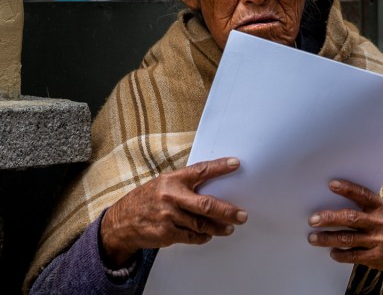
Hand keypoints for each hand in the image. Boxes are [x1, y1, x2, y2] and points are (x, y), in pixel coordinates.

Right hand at [100, 157, 247, 266]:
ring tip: (229, 227)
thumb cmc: (147, 200)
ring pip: (201, 224)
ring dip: (218, 227)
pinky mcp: (166, 233)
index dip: (220, 167)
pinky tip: (208, 235)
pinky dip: (202, 237)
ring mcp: (169, 216)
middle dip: (228, 211)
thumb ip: (185, 184)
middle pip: (206, 204)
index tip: (236, 163)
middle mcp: (171, 196)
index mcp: (172, 180)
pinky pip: (191, 237)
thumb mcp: (163, 185)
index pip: (201, 170)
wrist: (121, 222)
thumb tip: (214, 185)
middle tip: (242, 215)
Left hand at [307, 179, 382, 283]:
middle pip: (350, 218)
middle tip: (313, 219)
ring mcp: (378, 241)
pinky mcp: (376, 257)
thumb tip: (337, 202)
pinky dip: (340, 254)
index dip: (347, 189)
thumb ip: (368, 208)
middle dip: (329, 218)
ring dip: (328, 238)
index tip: (332, 184)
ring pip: (348, 238)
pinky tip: (332, 252)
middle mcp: (380, 223)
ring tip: (314, 238)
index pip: (363, 195)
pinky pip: (353, 256)